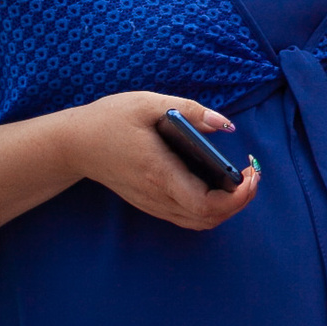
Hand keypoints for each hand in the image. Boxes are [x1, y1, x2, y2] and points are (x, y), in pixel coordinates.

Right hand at [64, 92, 259, 230]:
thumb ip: (191, 110)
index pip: (206, 204)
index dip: (237, 196)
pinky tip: (218, 183)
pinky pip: (188, 216)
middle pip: (210, 218)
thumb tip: (226, 123)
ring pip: (200, 222)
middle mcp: (157, 196)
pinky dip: (211, 207)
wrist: (74, 144)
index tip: (250, 173)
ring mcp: (153, 204)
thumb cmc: (109, 119)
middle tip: (252, 173)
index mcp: (159, 173)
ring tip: (240, 179)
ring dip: (228, 206)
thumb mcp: (148, 103)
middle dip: (241, 201)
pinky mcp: (150, 203)